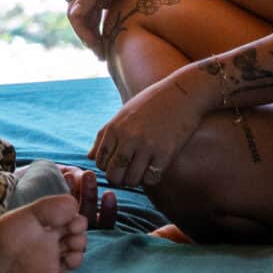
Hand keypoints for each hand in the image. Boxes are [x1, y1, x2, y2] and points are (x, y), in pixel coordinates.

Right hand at [64, 0, 167, 53]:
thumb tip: (73, 13)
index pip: (74, 12)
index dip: (82, 31)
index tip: (95, 46)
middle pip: (81, 18)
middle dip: (88, 37)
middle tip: (101, 54)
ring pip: (90, 19)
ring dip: (94, 36)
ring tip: (104, 53)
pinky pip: (101, 17)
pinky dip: (102, 29)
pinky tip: (109, 41)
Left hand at [90, 74, 209, 190]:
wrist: (183, 92)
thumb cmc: (151, 103)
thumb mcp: (123, 114)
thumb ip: (105, 135)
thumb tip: (89, 157)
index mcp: (114, 127)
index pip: (99, 161)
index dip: (107, 168)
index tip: (118, 165)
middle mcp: (127, 137)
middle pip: (113, 174)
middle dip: (119, 179)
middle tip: (129, 174)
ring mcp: (146, 146)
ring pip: (131, 180)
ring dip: (136, 180)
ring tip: (142, 171)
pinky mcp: (165, 153)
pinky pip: (151, 179)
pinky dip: (151, 179)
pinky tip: (156, 168)